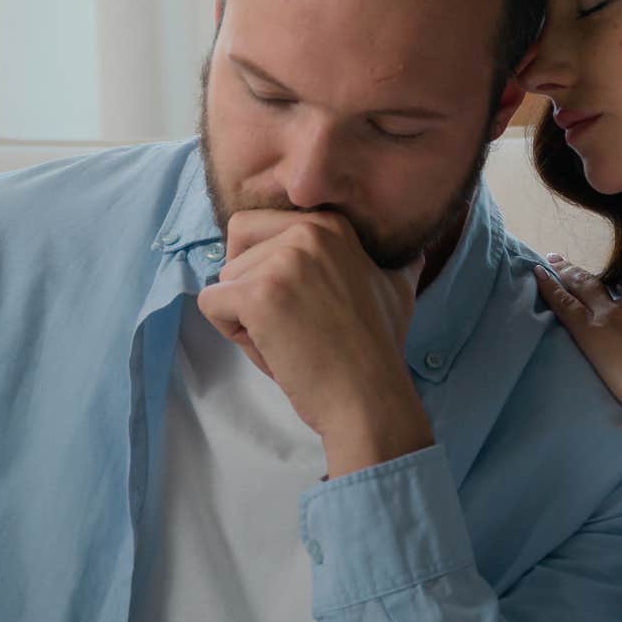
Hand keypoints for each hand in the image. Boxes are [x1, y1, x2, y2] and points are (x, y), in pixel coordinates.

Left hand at [196, 210, 432, 477]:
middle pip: (236, 246)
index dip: (270, 269)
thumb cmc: (378, 350)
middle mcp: (307, 231)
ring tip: (291, 338)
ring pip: (224, 279)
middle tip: (292, 320)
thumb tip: (412, 251)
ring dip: (244, 314)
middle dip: (250, 285)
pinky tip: (274, 347)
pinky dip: (231, 332)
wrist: (370, 397)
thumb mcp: (396, 288)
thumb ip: (396, 261)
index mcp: (331, 223)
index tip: (306, 302)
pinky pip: (210, 304)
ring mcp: (282, 262)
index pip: (259, 226)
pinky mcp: (258, 295)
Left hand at [534, 255, 621, 443]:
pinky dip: (549, 286)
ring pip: (585, 287)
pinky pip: (565, 303)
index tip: (613, 291)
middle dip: (585, 272)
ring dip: (568, 274)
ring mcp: (612, 314)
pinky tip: (537, 273)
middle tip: (566, 262)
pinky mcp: (591, 330)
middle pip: (607, 282)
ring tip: (553, 262)